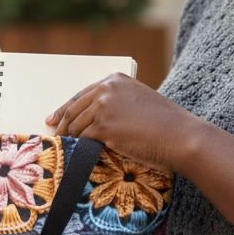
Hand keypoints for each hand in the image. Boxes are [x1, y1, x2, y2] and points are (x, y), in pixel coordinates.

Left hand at [47, 73, 197, 171]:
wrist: (180, 136)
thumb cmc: (165, 124)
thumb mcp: (140, 102)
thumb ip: (118, 104)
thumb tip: (96, 119)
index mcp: (115, 80)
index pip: (82, 94)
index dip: (66, 107)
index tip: (55, 117)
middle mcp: (107, 89)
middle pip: (74, 108)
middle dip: (62, 123)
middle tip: (54, 135)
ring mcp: (103, 107)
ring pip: (75, 125)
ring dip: (68, 138)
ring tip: (64, 149)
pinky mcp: (103, 127)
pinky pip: (82, 139)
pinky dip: (76, 147)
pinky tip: (74, 154)